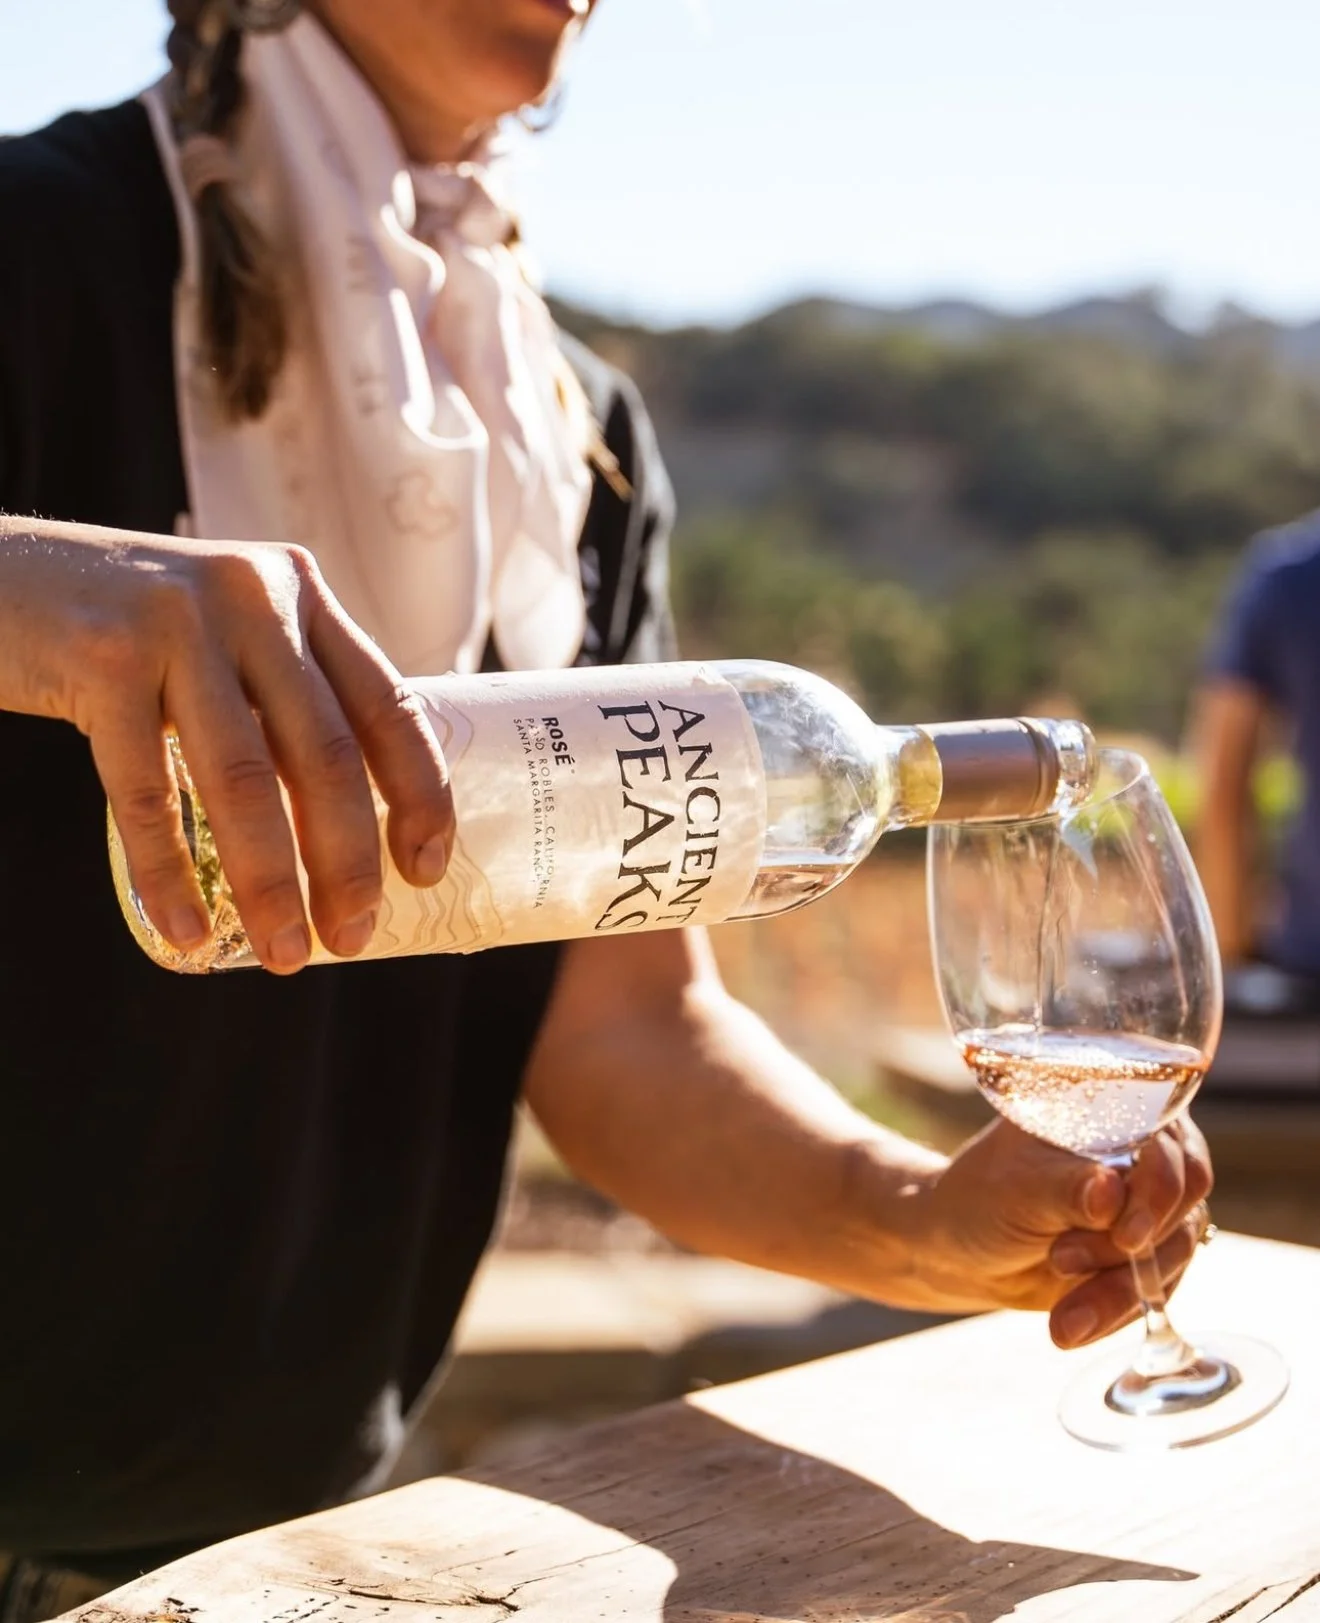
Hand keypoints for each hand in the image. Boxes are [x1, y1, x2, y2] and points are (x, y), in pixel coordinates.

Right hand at [0, 519, 453, 971]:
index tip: (423, 871)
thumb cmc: (131, 629)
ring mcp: (177, 622)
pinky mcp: (102, 658)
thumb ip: (289, 692)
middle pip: (324, 753)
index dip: (419, 796)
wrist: (0, 576)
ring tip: (283, 951)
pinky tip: (187, 928)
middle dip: (346, 862)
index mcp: (301, 594)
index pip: (390, 705)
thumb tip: (351, 826)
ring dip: (270, 882)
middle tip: (350, 939)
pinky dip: (169, 871)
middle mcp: (254, 598)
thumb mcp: (229, 632)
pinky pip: (148, 790)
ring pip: (244, 779)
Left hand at [906, 1116, 1212, 1347]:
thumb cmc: (983, 1196)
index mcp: (1113, 1109)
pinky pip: (1157, 1289)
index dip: (1158, 1186)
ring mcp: (1150, 1206)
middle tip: (1061, 1260)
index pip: (1169, 1139)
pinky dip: (1117, 1310)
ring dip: (1118, 1288)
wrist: (963, 1248)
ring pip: (1174, 1251)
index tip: (1125, 1235)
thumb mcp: (1017, 1188)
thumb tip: (1112, 1192)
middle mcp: (1144, 1151)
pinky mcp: (1148, 1256)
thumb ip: (1066, 1189)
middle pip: (1185, 1199)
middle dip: (1129, 1245)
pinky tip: (1072, 1326)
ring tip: (1061, 1311)